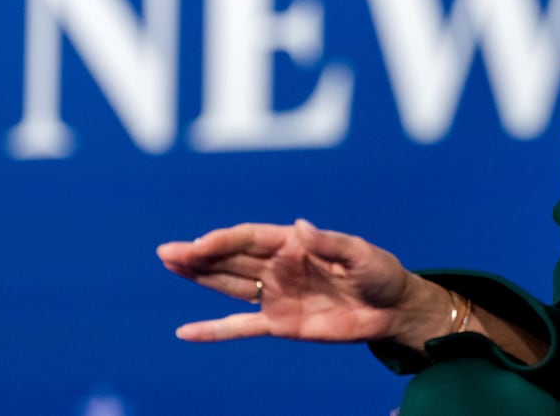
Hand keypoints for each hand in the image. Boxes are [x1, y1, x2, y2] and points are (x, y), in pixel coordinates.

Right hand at [157, 219, 450, 346]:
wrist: (393, 310)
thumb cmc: (381, 273)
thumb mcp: (361, 254)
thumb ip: (330, 243)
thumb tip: (300, 227)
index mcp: (294, 243)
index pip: (249, 238)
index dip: (223, 240)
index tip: (199, 245)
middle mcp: (279, 266)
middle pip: (230, 259)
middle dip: (199, 255)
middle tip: (166, 252)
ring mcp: (276, 294)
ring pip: (228, 285)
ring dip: (199, 277)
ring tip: (169, 265)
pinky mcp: (279, 323)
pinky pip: (240, 326)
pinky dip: (213, 330)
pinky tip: (186, 332)